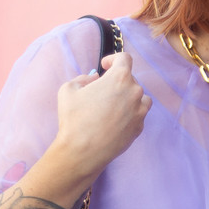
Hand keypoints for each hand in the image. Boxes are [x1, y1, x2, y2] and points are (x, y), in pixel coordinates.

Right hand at [52, 52, 151, 177]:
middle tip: (101, 91)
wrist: (83, 150)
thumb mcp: (68, 89)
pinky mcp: (140, 127)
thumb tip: (94, 79)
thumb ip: (83, 78)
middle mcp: (135, 92)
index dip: (113, 59)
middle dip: (116, 82)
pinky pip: (137, 114)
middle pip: (130, 79)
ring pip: (139, 97)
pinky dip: (129, 113)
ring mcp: (140, 111)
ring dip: (127, 97)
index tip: (105, 66)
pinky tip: (114, 120)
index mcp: (120, 78)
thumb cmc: (74, 118)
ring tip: (111, 105)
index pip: (124, 58)